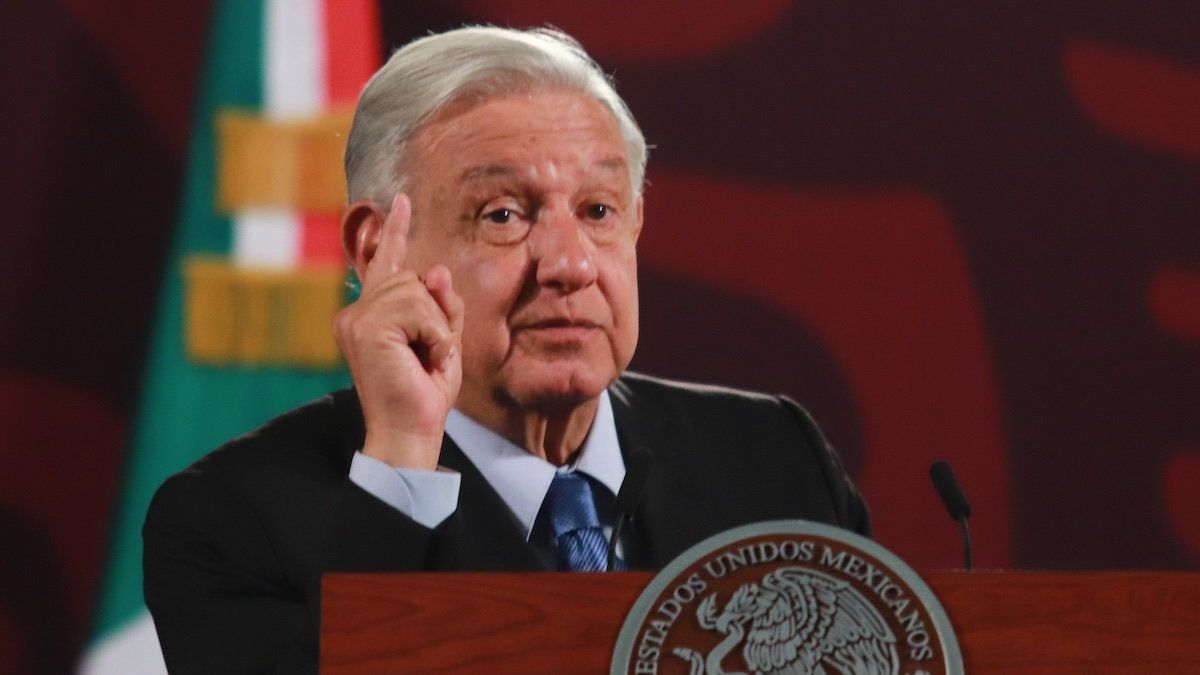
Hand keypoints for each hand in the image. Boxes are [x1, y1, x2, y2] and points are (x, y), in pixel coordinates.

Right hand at [333, 194, 463, 469]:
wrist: (411, 431)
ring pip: (417, 290)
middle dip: (436, 314)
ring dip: (435, 327)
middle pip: (413, 278)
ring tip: (426, 359)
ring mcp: (356, 319)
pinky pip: (418, 309)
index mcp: (371, 314)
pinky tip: (425, 359)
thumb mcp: (444, 340)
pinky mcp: (365, 328)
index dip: (395, 231)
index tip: (402, 201)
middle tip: (430, 354)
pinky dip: (433, 334)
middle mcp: (356, 313)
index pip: (386, 264)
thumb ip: (441, 304)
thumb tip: (434, 269)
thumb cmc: (425, 392)